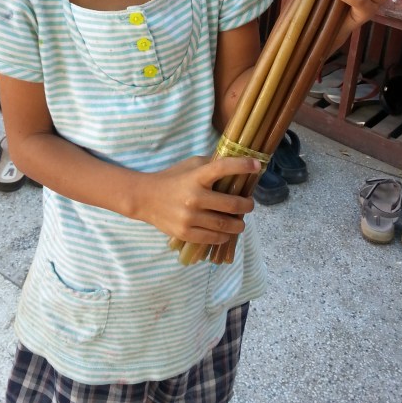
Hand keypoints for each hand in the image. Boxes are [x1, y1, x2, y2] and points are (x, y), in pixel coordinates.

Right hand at [138, 154, 259, 244]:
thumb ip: (211, 165)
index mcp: (196, 177)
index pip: (223, 168)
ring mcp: (190, 217)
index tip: (257, 165)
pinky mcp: (185, 233)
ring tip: (240, 221)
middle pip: (232, 204)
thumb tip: (237, 164)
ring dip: (239, 224)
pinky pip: (213, 238)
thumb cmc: (171, 178)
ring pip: (225, 225)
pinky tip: (226, 232)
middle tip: (249, 204)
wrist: (145, 198)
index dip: (242, 166)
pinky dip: (224, 236)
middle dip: (247, 205)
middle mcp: (194, 197)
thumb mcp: (190, 165)